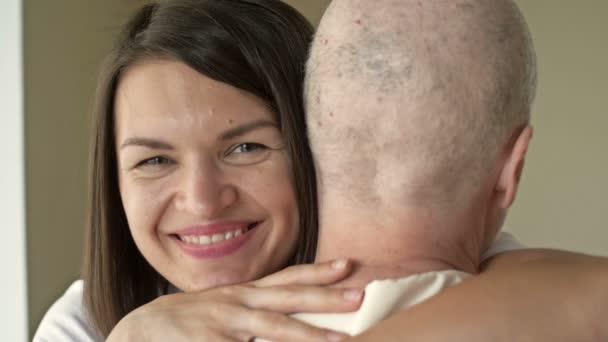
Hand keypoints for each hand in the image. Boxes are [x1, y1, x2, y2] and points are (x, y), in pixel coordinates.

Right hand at [107, 258, 361, 341]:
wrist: (141, 331)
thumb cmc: (191, 322)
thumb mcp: (224, 307)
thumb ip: (256, 308)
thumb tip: (291, 310)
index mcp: (244, 295)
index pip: (285, 278)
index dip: (316, 271)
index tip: (347, 264)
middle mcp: (238, 305)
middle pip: (288, 299)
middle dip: (324, 298)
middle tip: (359, 297)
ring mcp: (224, 325)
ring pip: (274, 329)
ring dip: (309, 334)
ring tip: (341, 341)